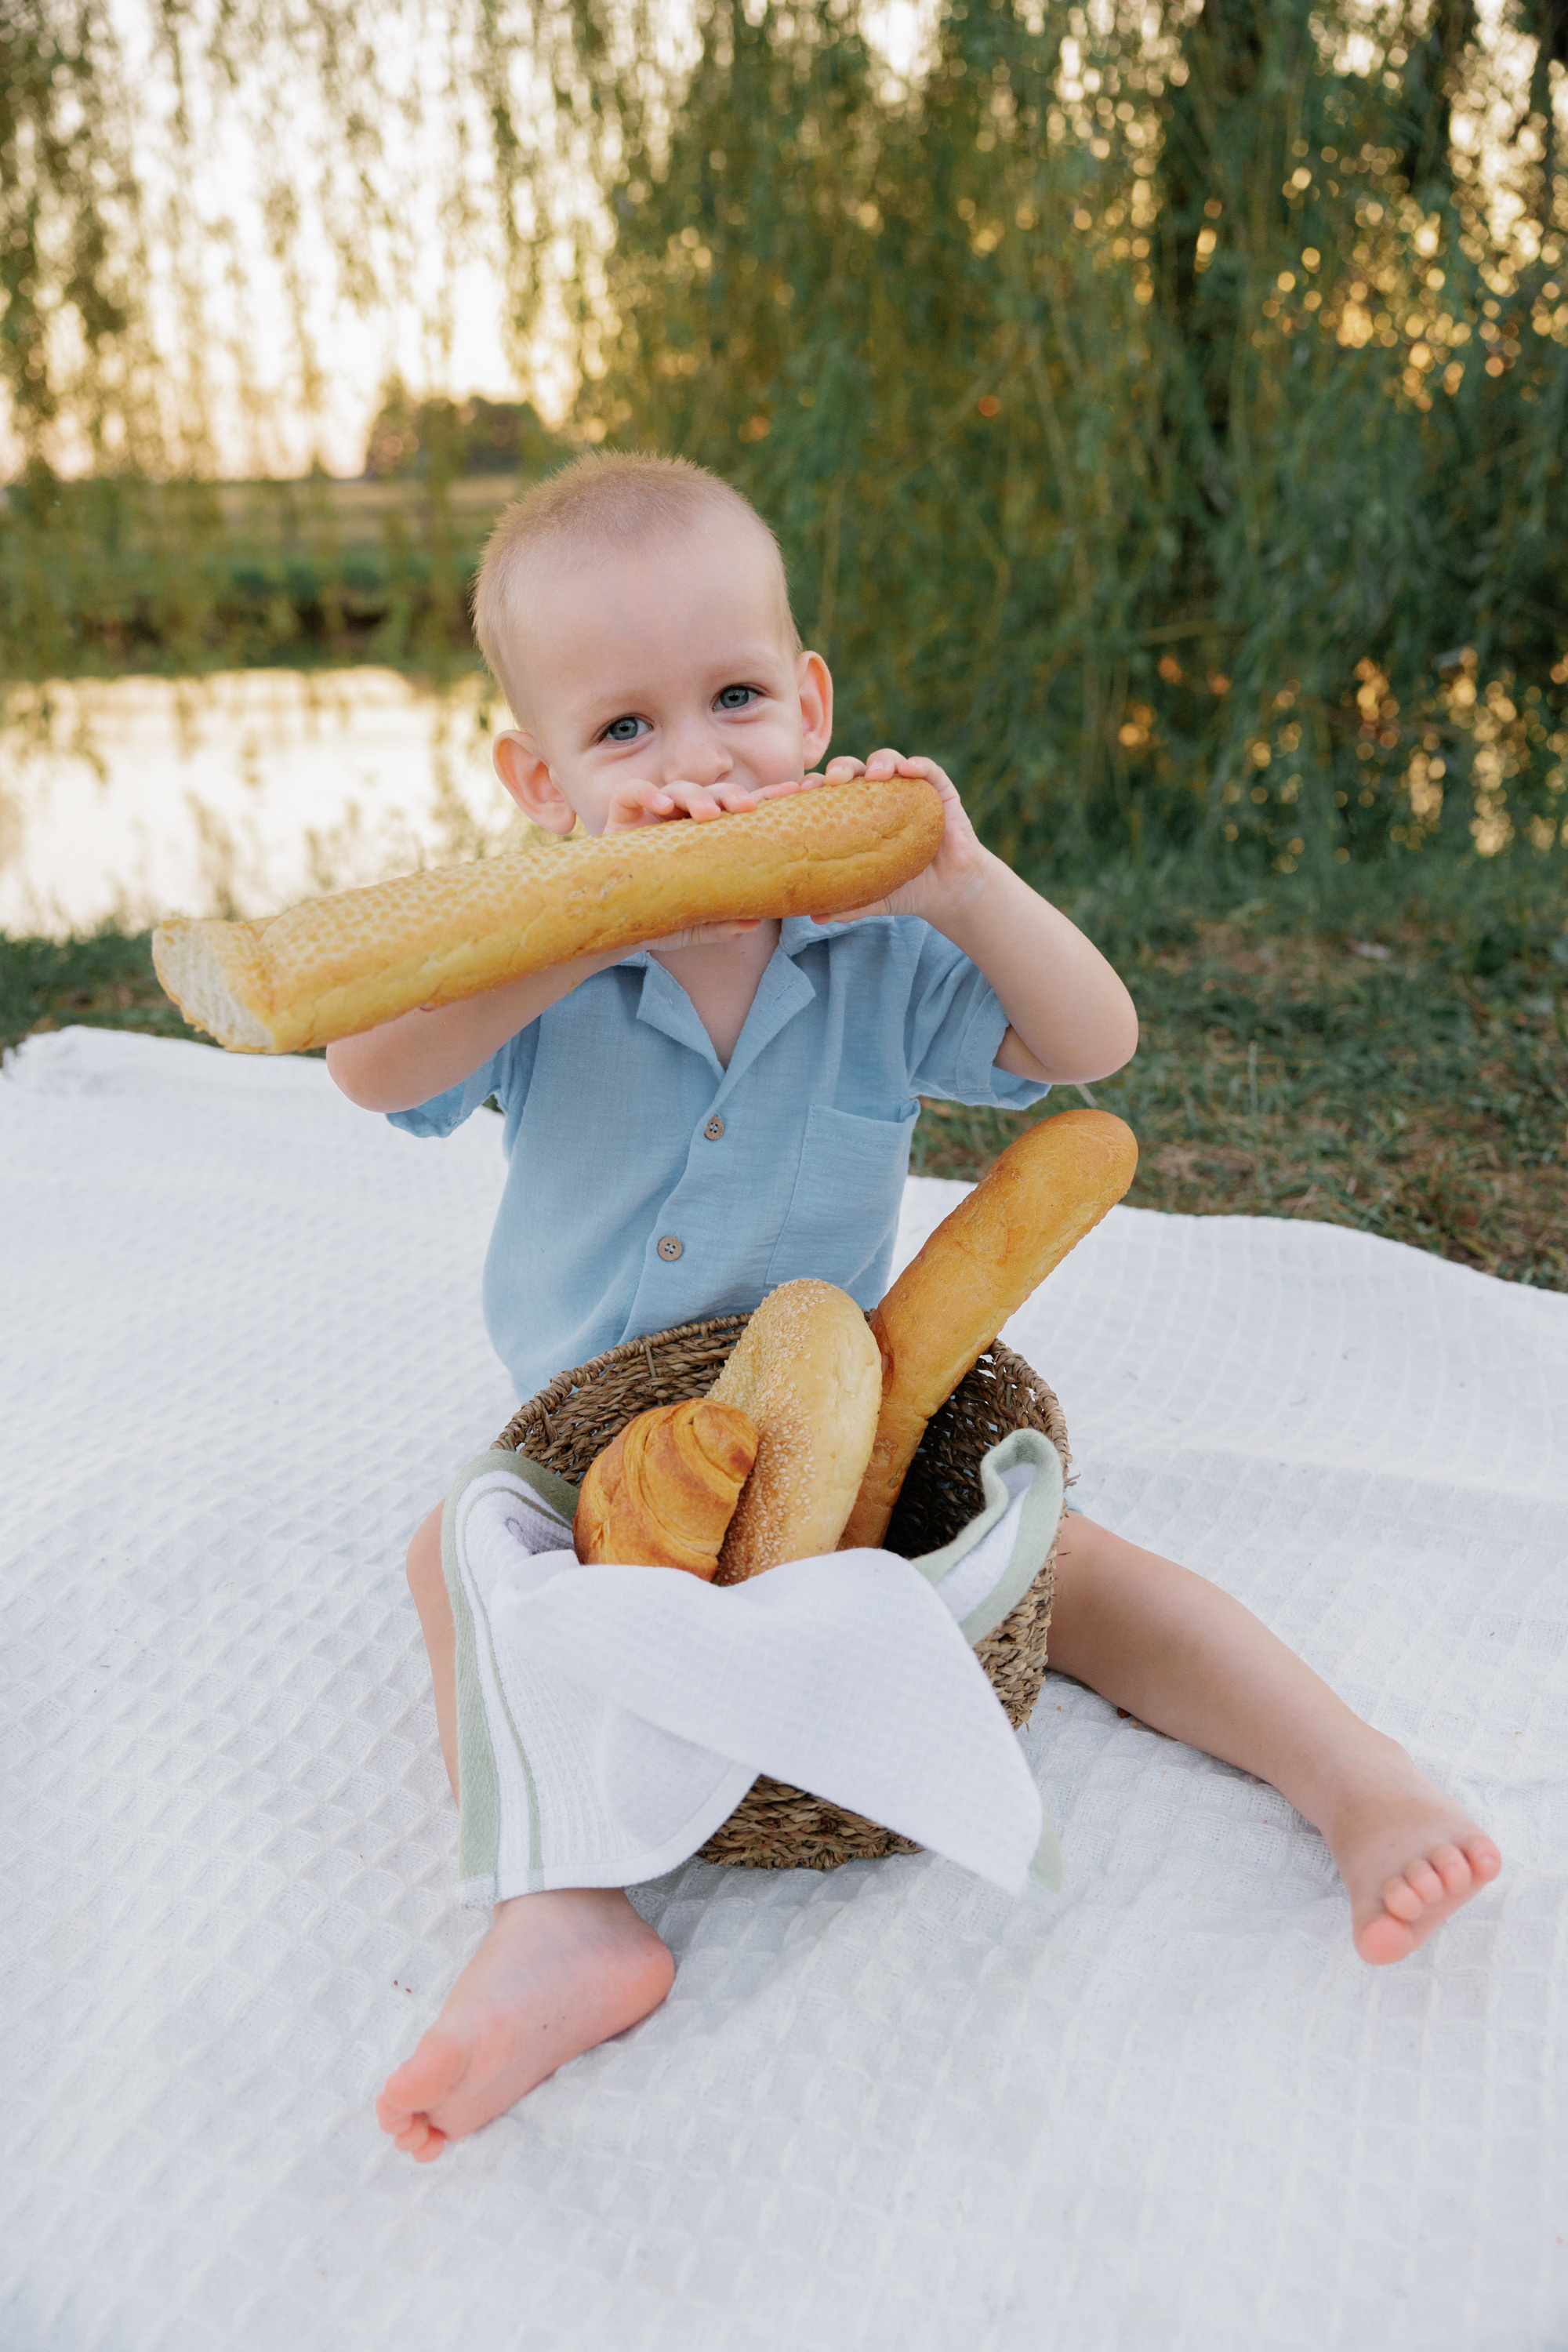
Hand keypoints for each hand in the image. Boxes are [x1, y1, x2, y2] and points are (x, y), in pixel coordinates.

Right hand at [605, 774, 820, 949]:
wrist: (608, 925)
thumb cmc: (655, 919)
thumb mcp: (691, 925)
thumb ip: (720, 924)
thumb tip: (754, 923)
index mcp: (707, 839)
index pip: (740, 812)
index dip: (767, 799)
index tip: (794, 795)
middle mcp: (681, 821)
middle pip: (713, 793)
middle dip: (732, 795)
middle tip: (746, 808)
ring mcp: (650, 816)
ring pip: (678, 788)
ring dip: (696, 796)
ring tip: (707, 814)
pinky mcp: (618, 817)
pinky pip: (632, 792)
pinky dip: (646, 792)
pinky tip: (660, 804)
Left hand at [813, 749, 989, 924]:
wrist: (949, 893)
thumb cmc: (905, 890)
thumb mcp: (873, 899)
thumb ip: (847, 906)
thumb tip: (815, 919)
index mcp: (855, 814)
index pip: (829, 792)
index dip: (812, 787)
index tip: (798, 793)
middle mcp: (878, 796)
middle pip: (853, 770)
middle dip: (839, 768)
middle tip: (832, 781)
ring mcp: (908, 789)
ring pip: (887, 762)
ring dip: (878, 762)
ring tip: (874, 775)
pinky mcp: (940, 790)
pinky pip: (928, 770)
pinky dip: (918, 765)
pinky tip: (909, 770)